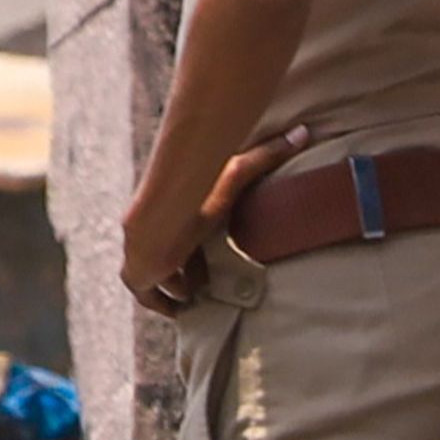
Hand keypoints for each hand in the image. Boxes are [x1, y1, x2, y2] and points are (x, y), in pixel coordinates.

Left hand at [121, 126, 306, 314]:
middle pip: (176, 256)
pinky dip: (164, 302)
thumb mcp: (236, 173)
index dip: (202, 244)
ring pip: (163, 277)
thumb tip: (304, 131)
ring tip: (206, 292)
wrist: (162, 214)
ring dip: (181, 285)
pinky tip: (183, 307)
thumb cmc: (199, 191)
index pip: (187, 231)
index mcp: (177, 213)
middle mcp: (158, 233)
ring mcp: (141, 256)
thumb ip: (268, 154)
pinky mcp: (135, 276)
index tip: (221, 253)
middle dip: (194, 268)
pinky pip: (148, 296)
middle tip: (218, 280)